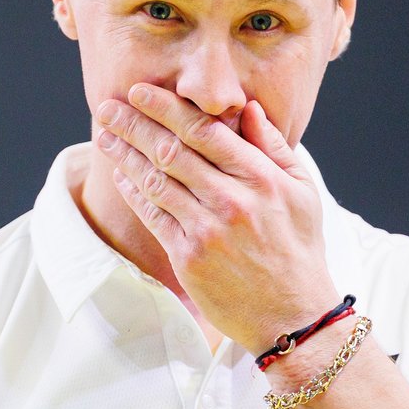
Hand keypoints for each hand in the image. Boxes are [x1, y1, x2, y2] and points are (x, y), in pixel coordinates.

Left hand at [94, 83, 339, 352]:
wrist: (293, 317)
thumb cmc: (299, 249)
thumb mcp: (303, 191)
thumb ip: (273, 147)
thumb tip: (248, 109)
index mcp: (261, 178)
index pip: (204, 131)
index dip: (166, 108)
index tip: (140, 91)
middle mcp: (232, 200)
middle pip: (172, 151)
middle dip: (134, 124)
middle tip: (107, 106)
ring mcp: (208, 230)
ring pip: (156, 181)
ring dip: (125, 155)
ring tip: (105, 136)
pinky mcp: (189, 257)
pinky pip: (153, 217)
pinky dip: (134, 193)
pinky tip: (121, 176)